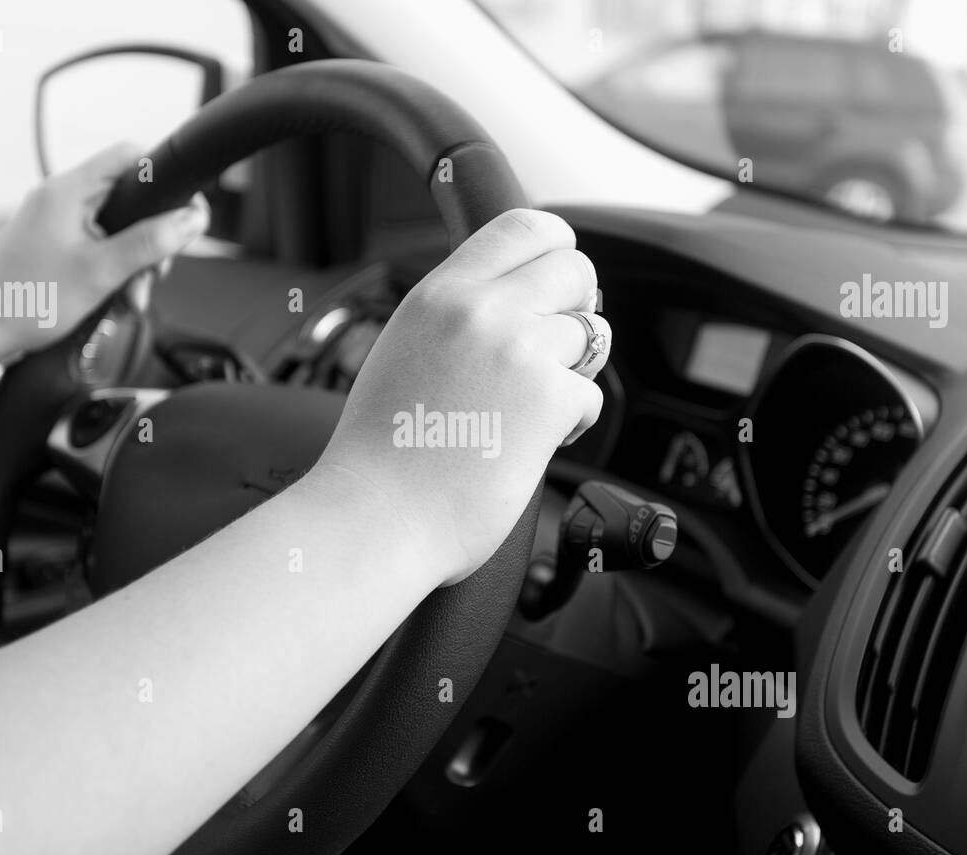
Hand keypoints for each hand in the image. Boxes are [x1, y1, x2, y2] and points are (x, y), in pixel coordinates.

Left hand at [0, 141, 208, 365]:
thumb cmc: (26, 300)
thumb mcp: (102, 272)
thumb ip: (151, 242)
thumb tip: (191, 220)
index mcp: (68, 190)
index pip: (130, 156)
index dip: (164, 179)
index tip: (183, 212)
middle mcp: (61, 198)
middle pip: (130, 199)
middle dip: (151, 239)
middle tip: (155, 272)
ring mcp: (56, 221)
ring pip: (118, 229)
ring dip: (134, 264)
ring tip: (130, 297)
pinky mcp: (54, 244)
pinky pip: (99, 247)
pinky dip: (114, 272)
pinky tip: (113, 299)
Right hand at [313, 209, 606, 586]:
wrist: (375, 515)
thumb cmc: (381, 454)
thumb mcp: (403, 350)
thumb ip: (453, 318)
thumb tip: (505, 302)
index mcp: (440, 294)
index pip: (524, 227)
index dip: (554, 249)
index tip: (555, 280)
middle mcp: (482, 310)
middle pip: (574, 268)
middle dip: (576, 306)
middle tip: (553, 348)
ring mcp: (519, 350)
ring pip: (591, 332)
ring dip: (571, 370)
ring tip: (528, 408)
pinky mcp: (550, 397)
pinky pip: (591, 394)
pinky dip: (571, 422)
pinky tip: (528, 443)